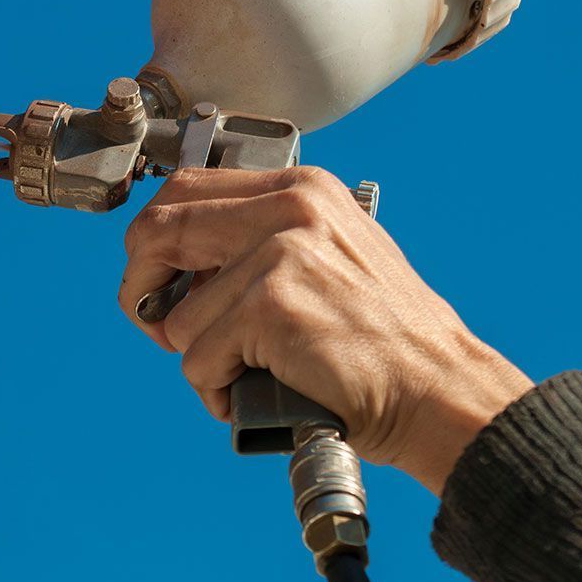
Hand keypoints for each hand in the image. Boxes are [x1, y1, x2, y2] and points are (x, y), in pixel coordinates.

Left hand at [118, 166, 532, 494]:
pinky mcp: (270, 307)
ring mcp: (279, 254)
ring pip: (176, 315)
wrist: (440, 389)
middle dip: (140, 287)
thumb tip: (176, 261)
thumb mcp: (330, 254)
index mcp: (301, 189)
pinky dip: (215, 389)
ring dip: (199, 358)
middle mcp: (289, 208)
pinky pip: (196, 358)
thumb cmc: (384, 338)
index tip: (160, 279)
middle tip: (159, 326)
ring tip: (248, 372)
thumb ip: (260, 240)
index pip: (184, 189)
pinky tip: (257, 392)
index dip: (155, 240)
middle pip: (157, 231)